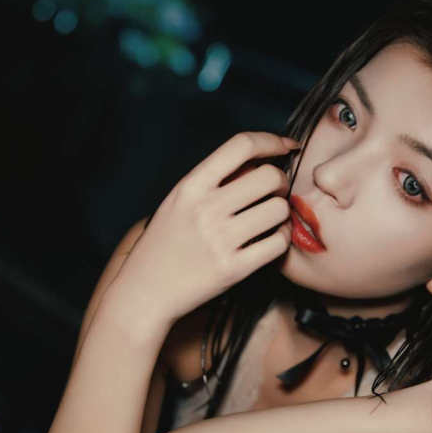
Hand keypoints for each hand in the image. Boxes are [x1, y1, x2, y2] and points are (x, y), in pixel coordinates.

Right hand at [110, 132, 298, 324]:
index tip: (286, 147)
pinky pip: (278, 243)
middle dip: (281, 182)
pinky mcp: (234, 269)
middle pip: (269, 177)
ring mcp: (220, 240)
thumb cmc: (164, 244)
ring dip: (283, 213)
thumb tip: (258, 162)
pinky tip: (271, 239)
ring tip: (271, 219)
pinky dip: (282, 239)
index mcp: (191, 186)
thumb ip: (212, 180)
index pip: (241, 145)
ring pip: (279, 210)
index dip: (271, 141)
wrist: (145, 291)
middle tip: (275, 193)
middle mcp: (206, 209)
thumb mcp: (177, 201)